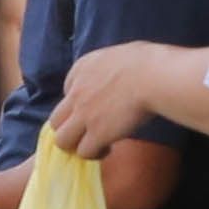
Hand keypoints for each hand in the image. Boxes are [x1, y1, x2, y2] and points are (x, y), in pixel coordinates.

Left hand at [49, 39, 188, 156]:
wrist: (152, 76)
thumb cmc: (148, 62)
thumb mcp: (119, 54)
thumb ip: (110, 67)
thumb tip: (120, 76)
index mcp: (81, 68)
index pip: (68, 90)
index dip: (80, 103)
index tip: (96, 108)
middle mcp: (76, 92)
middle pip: (56, 120)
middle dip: (69, 129)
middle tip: (88, 133)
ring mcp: (83, 115)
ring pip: (62, 140)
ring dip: (77, 145)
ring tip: (96, 144)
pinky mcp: (96, 133)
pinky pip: (84, 152)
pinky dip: (95, 153)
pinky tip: (109, 147)